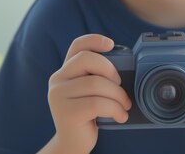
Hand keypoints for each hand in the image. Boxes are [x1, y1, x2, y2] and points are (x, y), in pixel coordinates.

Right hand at [46, 34, 131, 153]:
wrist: (73, 144)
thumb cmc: (88, 115)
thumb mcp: (91, 91)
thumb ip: (97, 76)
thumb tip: (126, 65)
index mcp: (65, 71)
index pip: (77, 46)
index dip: (94, 40)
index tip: (111, 44)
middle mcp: (58, 80)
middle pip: (88, 60)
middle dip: (111, 70)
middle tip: (120, 86)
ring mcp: (59, 96)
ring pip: (97, 83)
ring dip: (118, 95)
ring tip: (123, 106)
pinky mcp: (66, 112)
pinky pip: (98, 103)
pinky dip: (115, 109)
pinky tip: (120, 117)